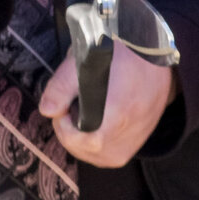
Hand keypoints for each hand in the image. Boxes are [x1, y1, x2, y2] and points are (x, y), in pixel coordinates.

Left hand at [41, 44, 176, 167]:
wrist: (151, 43)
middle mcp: (135, 126)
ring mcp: (143, 129)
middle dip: (74, 141)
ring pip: (110, 156)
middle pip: (98, 153)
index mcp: (121, 111)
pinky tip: (94, 130)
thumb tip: (47, 111)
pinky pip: (123, 151)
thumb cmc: (117, 50)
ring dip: (88, 147)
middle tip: (66, 118)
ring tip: (78, 126)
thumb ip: (62, 87)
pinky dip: (104, 148)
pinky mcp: (147, 128)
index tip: (61, 114)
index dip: (68, 134)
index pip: (91, 143)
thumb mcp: (83, 61)